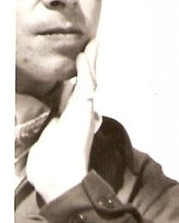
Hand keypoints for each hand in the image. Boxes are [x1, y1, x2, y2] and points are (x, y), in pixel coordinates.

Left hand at [25, 41, 99, 202]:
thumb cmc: (50, 164)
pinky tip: (84, 56)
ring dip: (91, 61)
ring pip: (90, 80)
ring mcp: (83, 111)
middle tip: (92, 46)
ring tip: (93, 45)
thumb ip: (45, 124)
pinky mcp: (84, 112)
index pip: (74, 90)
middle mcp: (79, 112)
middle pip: (85, 82)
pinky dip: (86, 71)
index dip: (77, 75)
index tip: (78, 61)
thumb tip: (41, 113)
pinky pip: (87, 86)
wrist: (59, 178)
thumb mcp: (43, 137)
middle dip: (89, 64)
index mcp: (69, 117)